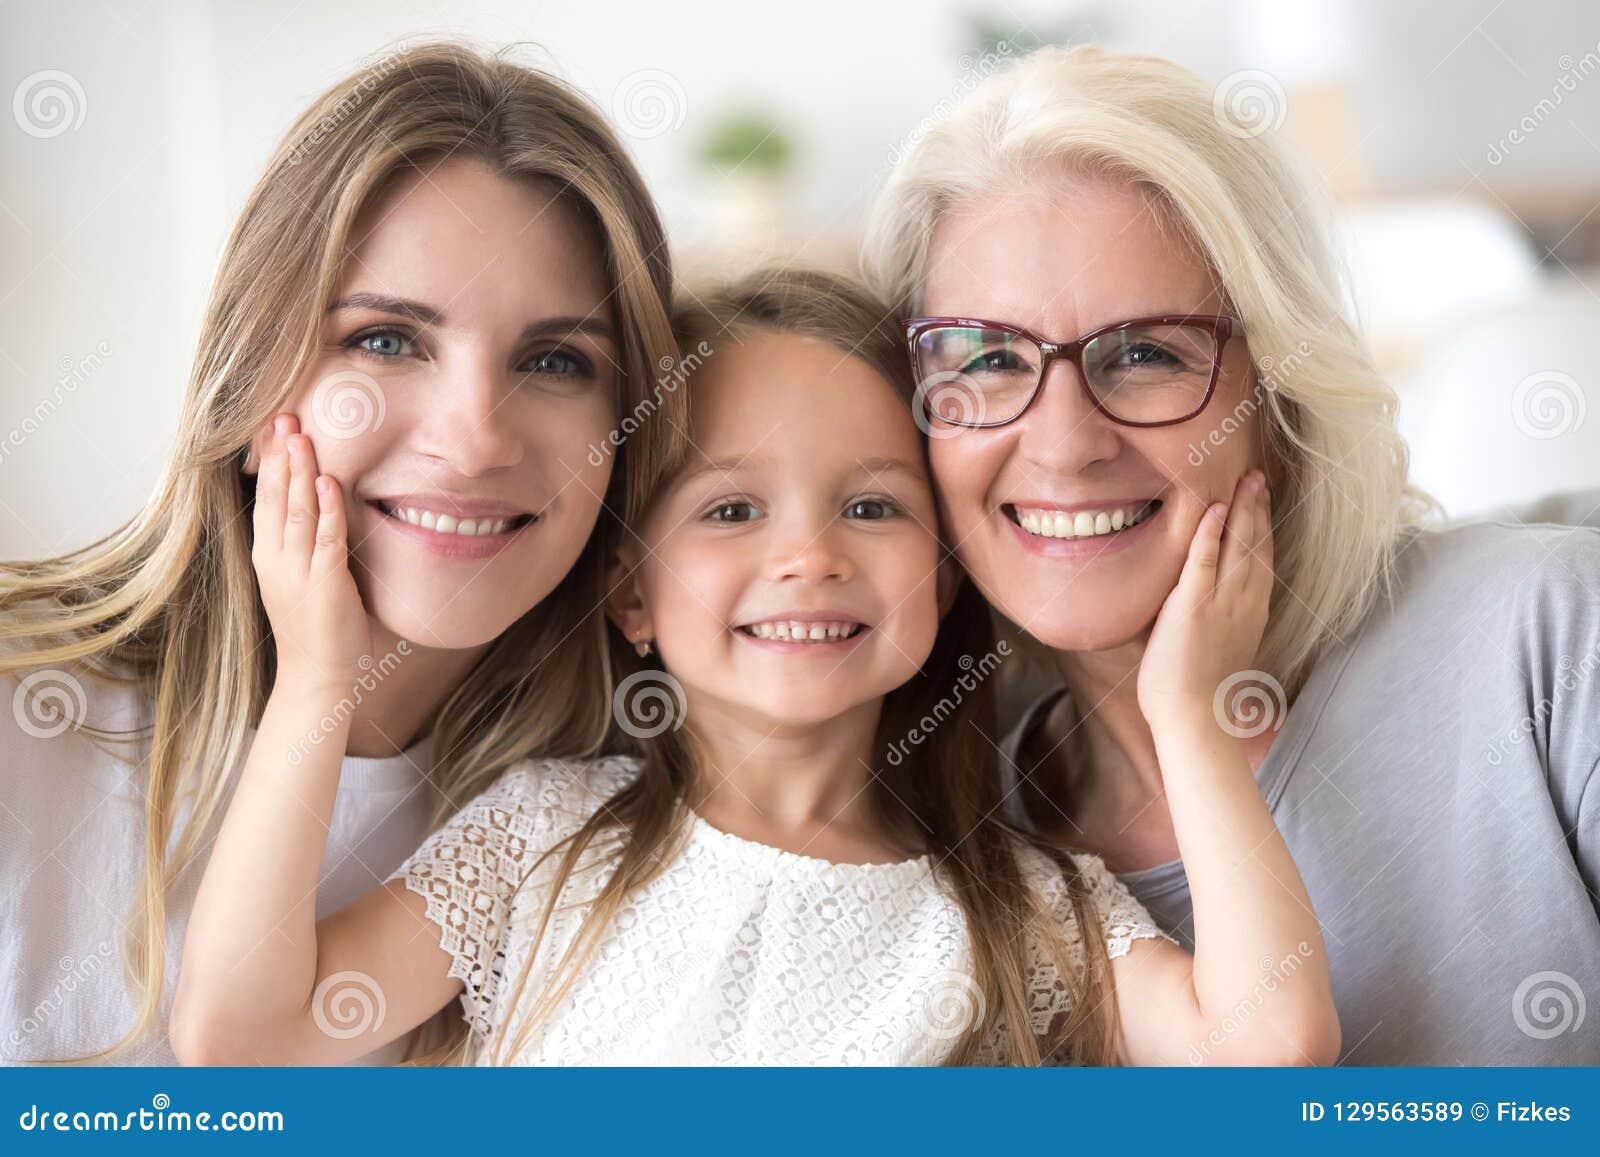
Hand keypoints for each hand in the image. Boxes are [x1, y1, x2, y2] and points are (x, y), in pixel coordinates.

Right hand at [251, 413, 370, 693]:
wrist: (317, 677)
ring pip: (298, 512)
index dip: (271, 463)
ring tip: (303, 436)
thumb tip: (317, 503)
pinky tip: (330, 482)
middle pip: (277, 498)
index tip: (273, 427)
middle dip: (282, 456)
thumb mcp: (300, 578)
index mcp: (268, 557)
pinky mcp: (326, 585)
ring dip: (301, 472)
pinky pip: (327, 539)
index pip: (266, 499)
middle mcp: (277, 560)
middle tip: (285, 416)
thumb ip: (304, 543)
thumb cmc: (315, 628)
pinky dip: (329, 509)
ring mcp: (299, 573)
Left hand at [1137, 470, 1273, 733]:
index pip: (1261, 562)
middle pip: (1256, 546)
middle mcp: (1244, 604)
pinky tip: (1215, 508)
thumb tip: (1205, 621)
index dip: (1263, 530)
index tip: (1264, 504)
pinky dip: (1210, 533)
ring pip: (1238, 546)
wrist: (1194, 721)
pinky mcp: (1192, 606)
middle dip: (1258, 509)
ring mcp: (1221, 603)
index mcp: (1251, 615)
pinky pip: (1204, 560)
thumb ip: (1216, 628)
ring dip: (1242, 509)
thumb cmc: (1198, 698)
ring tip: (1246, 480)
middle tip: (1259, 477)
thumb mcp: (1219, 654)